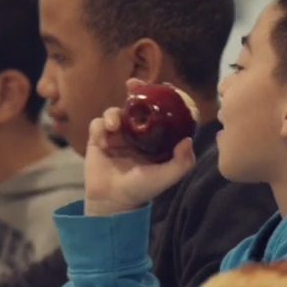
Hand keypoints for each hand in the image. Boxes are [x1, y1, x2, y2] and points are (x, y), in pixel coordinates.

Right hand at [83, 84, 194, 215]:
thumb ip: (182, 162)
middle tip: (132, 85)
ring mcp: (116, 136)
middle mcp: (135, 134)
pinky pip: (98, 125)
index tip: (164, 86)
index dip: (160, 97)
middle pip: (135, 105)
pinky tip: (104, 142)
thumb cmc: (142, 189)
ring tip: (114, 126)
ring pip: (114, 112)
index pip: (159, 112)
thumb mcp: (167, 177)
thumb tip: (188, 140)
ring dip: (113, 114)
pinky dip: (100, 129)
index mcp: (153, 138)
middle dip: (135, 91)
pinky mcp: (98, 140)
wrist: (113, 201)